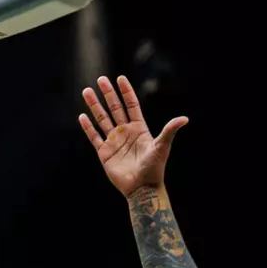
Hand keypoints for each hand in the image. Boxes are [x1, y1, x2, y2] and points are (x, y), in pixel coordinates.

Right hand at [79, 75, 187, 198]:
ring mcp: (114, 142)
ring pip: (102, 119)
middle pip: (115, 109)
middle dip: (108, 94)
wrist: (142, 189)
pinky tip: (82, 116)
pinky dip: (88, 127)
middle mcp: (126, 133)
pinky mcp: (105, 153)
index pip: (131, 105)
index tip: (120, 78)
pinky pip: (94, 137)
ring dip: (95, 106)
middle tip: (101, 79)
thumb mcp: (162, 146)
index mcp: (139, 129)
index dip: (126, 92)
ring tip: (86, 91)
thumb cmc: (154, 168)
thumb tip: (185, 118)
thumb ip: (170, 131)